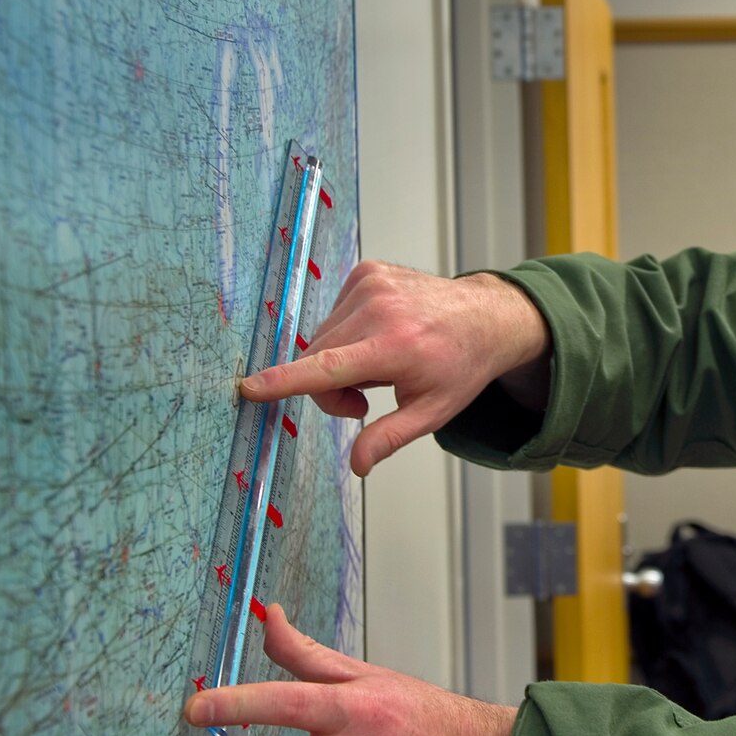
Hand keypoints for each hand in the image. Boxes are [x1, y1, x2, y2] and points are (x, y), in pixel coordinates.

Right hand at [239, 261, 549, 475]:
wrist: (485, 317)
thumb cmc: (460, 364)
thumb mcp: (433, 411)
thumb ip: (389, 437)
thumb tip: (357, 464)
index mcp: (395, 346)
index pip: (327, 367)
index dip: (285, 380)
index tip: (250, 387)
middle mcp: (380, 309)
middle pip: (317, 358)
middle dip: (330, 387)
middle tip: (365, 400)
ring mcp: (372, 284)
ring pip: (322, 337)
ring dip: (338, 358)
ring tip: (379, 363)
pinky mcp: (367, 271)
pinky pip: (334, 314)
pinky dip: (347, 331)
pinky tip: (379, 334)